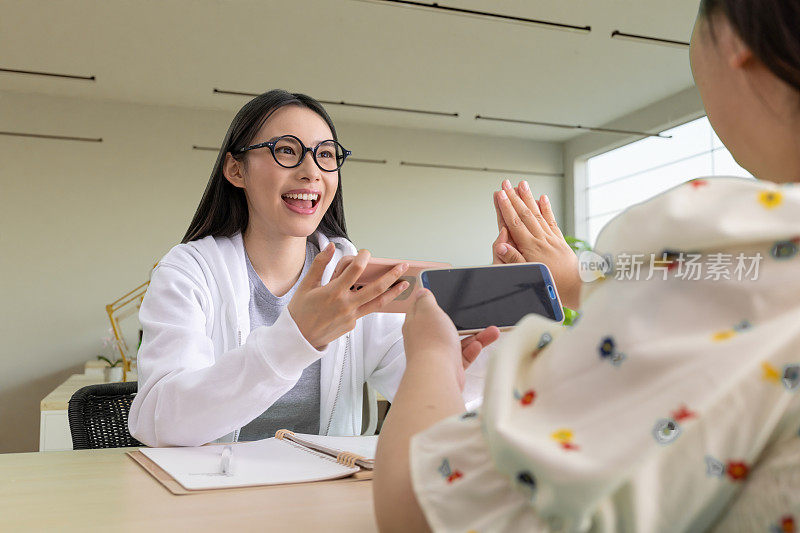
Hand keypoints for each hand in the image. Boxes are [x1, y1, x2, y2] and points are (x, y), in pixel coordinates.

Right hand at [288, 245, 409, 348]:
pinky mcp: (352, 325)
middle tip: (403, 266)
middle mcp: (345, 305)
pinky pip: (365, 311)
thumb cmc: (300, 311)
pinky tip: (379, 295)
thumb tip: (330, 247)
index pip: (355, 270)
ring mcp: (351, 317)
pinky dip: (373, 302)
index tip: (366, 252)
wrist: (298, 338)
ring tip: (404, 284)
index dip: (363, 257)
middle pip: (375, 287)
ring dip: (393, 292)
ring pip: (378, 303)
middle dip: (392, 275)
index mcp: (333, 292)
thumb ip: (320, 265)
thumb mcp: (306, 285)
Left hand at [402, 290, 499, 390]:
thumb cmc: (431, 342)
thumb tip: (421, 291)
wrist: (437, 375)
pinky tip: (480, 345)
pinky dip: (473, 350)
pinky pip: (464, 355)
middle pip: (443, 325)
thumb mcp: (429, 310)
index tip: (440, 294)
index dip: (430, 300)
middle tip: (472, 313)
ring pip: (458, 340)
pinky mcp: (448, 366)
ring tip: (492, 330)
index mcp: (416, 323)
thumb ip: (426, 299)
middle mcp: (425, 339)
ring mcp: (437, 353)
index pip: (420, 308)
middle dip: (461, 319)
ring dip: (475, 335)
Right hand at [492, 179, 581, 308]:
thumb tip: (501, 247)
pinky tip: (542, 198)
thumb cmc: (554, 285)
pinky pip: (552, 221)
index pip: (515, 223)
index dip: (506, 208)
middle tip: (506, 183)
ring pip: (537, 214)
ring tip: (522, 184)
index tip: (500, 194)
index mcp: (531, 248)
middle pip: (525, 214)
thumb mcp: (529, 275)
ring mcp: (551, 238)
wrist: (578, 288)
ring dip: (528, 198)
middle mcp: (541, 240)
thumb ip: (514, 260)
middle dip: (514, 197)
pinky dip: (546, 208)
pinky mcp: (560, 241)